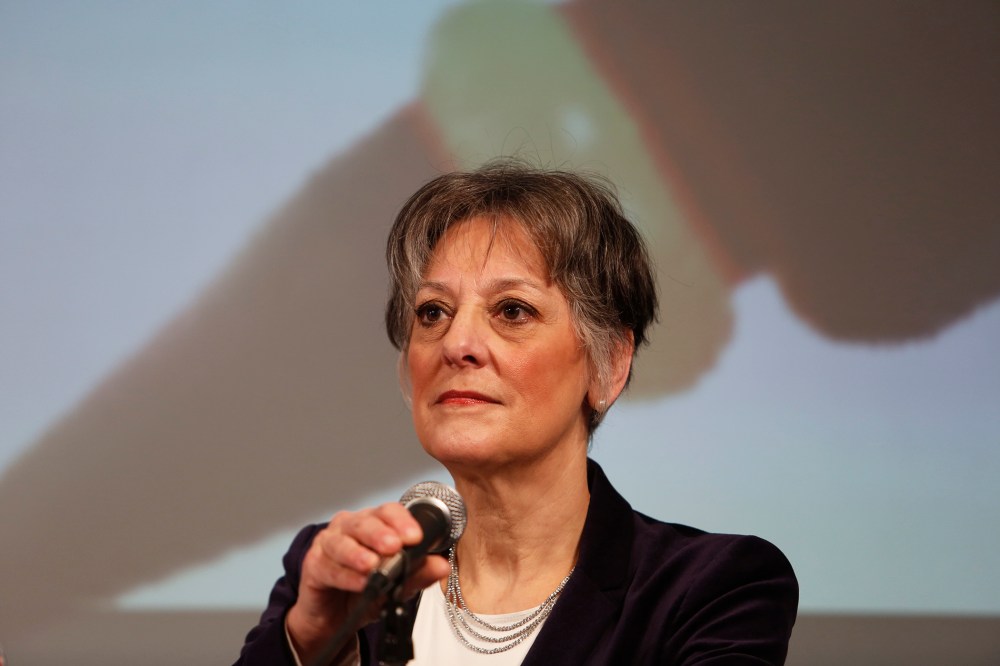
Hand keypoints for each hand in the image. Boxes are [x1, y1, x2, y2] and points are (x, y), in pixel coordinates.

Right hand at [286, 502, 450, 661]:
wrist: (334, 618)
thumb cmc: (364, 591)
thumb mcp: (396, 586)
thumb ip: (418, 574)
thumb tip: (442, 567)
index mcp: (373, 524)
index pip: (388, 512)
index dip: (402, 521)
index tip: (416, 537)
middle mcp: (349, 527)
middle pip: (364, 522)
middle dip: (380, 533)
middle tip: (394, 546)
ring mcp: (329, 543)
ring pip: (341, 541)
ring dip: (358, 552)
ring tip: (373, 565)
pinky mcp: (313, 564)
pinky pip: (328, 566)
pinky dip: (345, 575)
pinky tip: (358, 582)